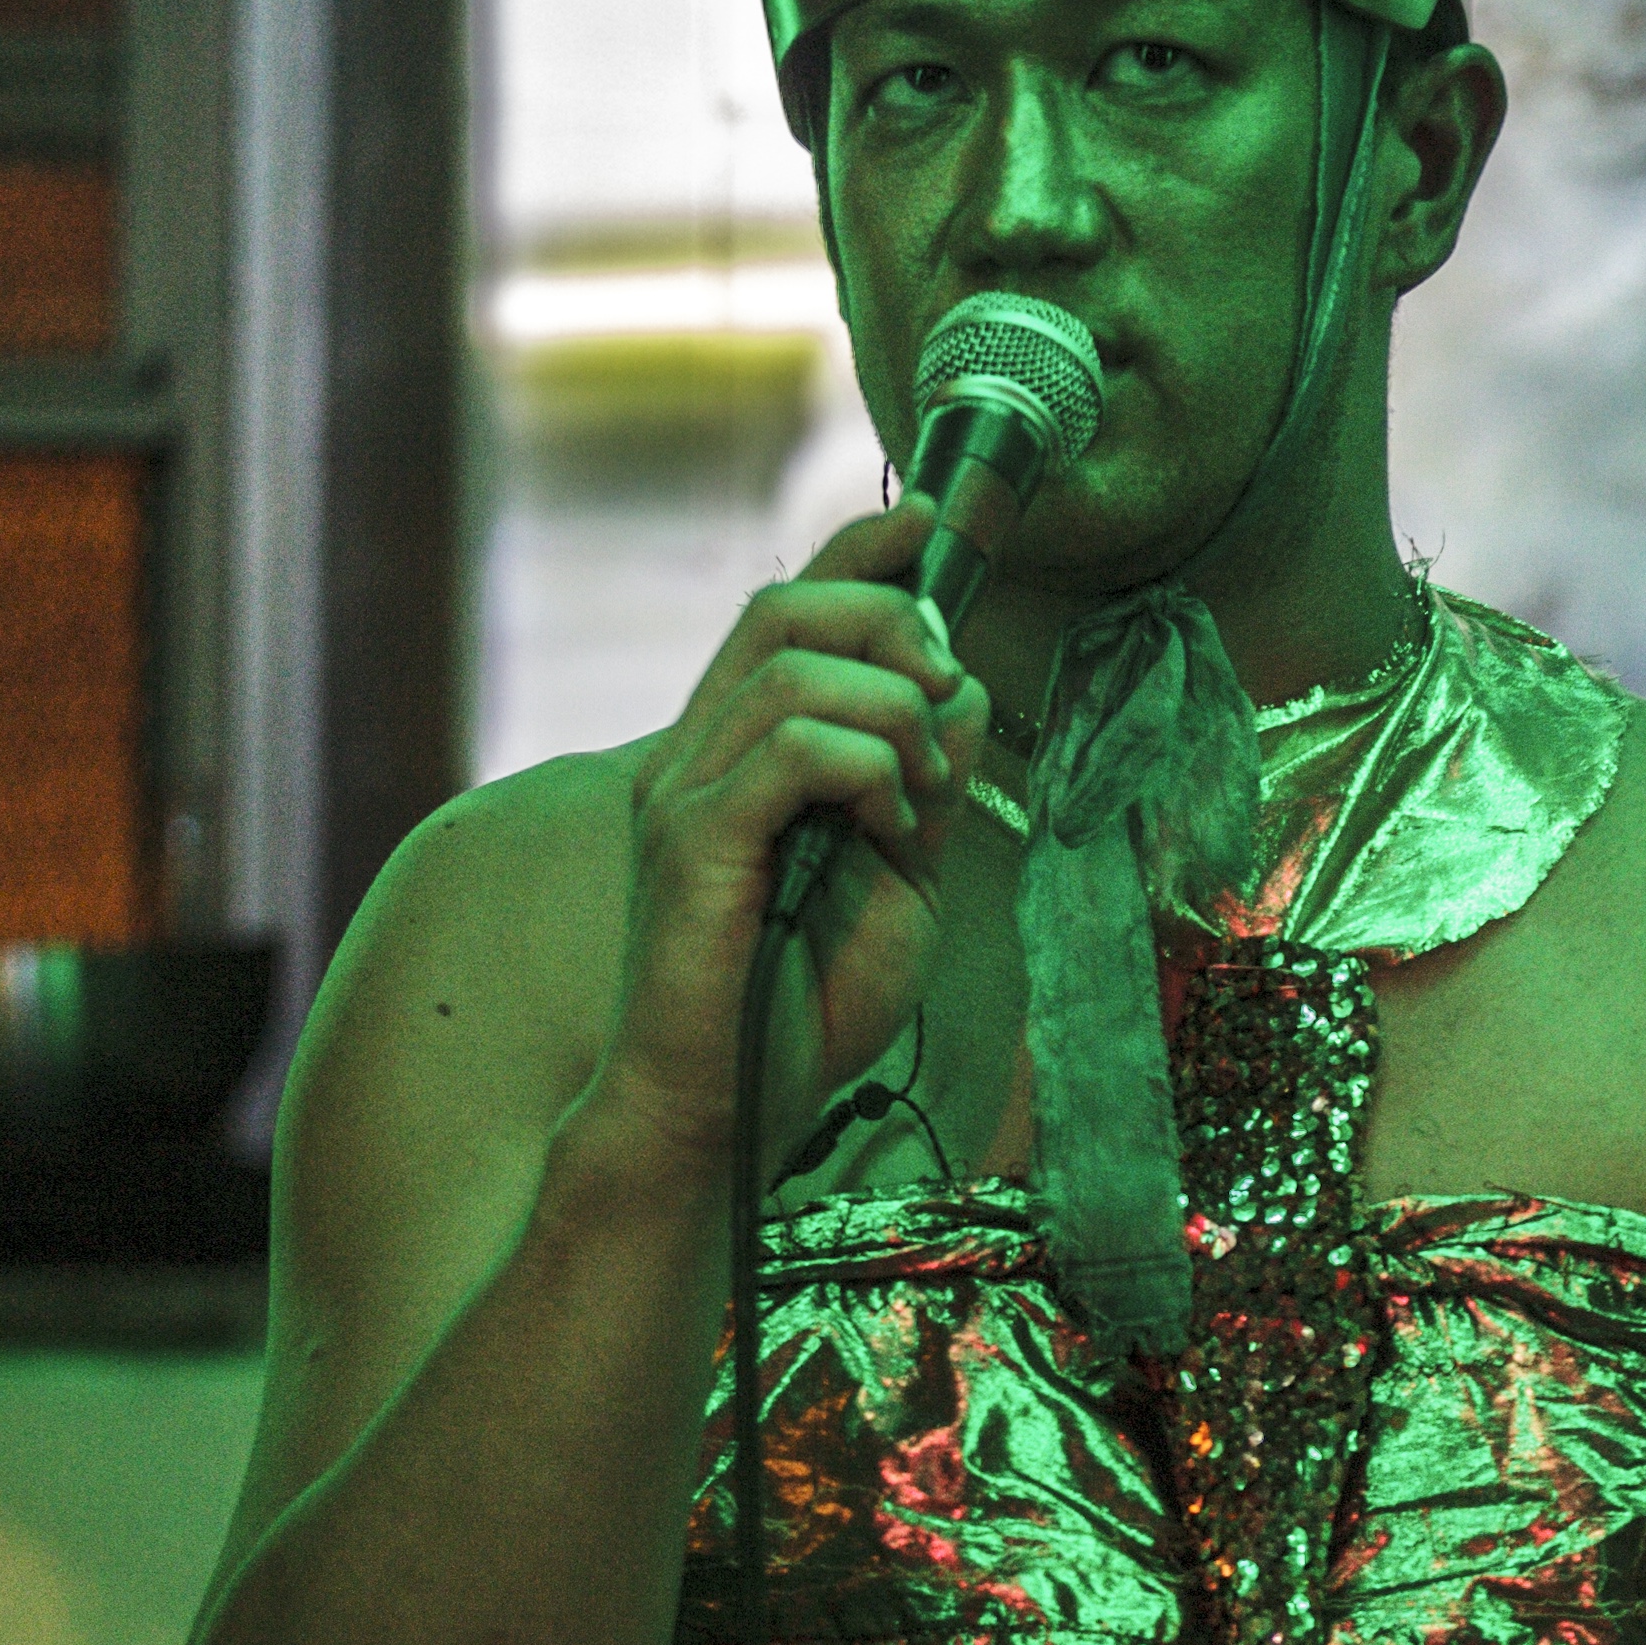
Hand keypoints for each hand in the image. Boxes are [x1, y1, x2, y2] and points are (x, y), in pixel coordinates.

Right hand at [581, 503, 994, 1180]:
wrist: (729, 1115)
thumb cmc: (803, 1006)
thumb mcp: (902, 872)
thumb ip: (927, 777)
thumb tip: (963, 679)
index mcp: (738, 749)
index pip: (788, 603)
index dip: (863, 551)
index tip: (935, 529)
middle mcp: (694, 754)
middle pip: (787, 606)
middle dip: (894, 629)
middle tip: (941, 711)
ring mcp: (682, 795)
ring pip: (798, 670)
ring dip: (895, 718)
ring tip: (917, 804)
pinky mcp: (691, 845)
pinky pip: (792, 747)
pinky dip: (868, 769)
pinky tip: (889, 831)